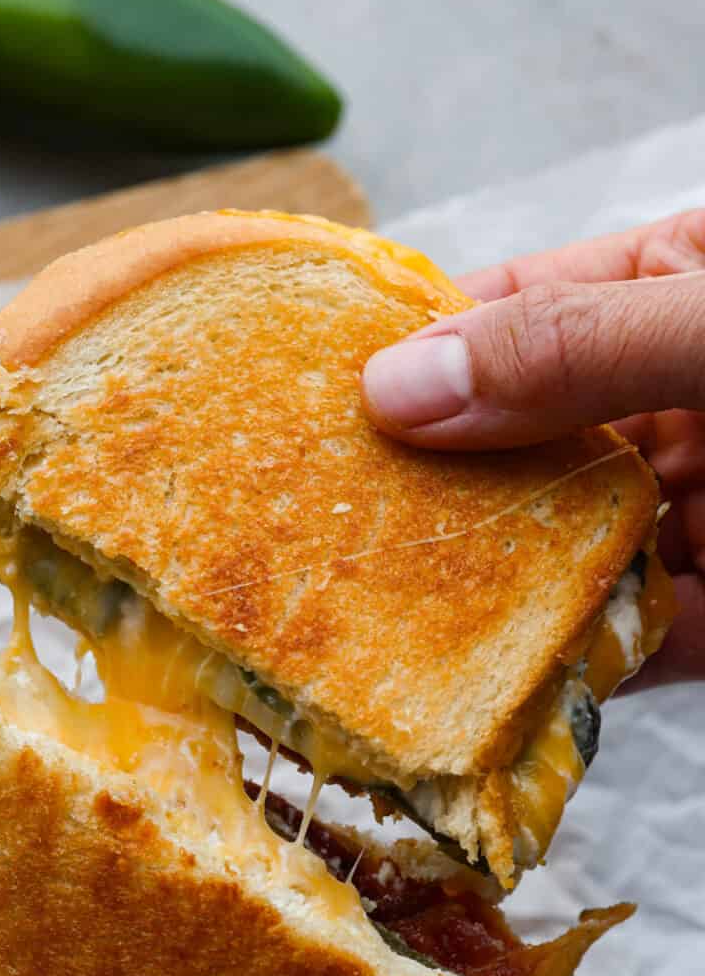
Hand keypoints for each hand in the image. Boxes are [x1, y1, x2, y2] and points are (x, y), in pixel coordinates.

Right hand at [361, 210, 704, 683]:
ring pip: (566, 555)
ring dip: (488, 594)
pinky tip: (499, 685)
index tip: (310, 405)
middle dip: (428, 488)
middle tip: (316, 527)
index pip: (509, 313)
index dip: (413, 354)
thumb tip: (398, 388)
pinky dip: (575, 669)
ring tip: (378, 620)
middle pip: (517, 446)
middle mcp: (670, 399)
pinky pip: (637, 643)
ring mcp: (701, 507)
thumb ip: (575, 345)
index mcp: (667, 289)